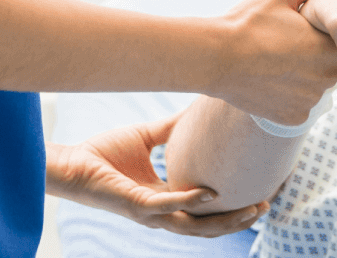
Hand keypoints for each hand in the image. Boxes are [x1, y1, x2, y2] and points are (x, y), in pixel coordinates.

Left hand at [45, 113, 265, 236]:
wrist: (70, 162)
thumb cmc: (102, 153)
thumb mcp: (147, 137)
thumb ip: (171, 130)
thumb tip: (196, 110)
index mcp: (165, 198)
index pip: (205, 209)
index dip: (232, 204)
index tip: (258, 189)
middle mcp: (161, 212)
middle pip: (207, 226)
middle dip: (238, 221)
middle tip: (265, 206)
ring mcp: (150, 212)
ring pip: (195, 226)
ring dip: (224, 221)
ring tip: (251, 209)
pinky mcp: (136, 206)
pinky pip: (168, 206)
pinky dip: (191, 201)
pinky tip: (211, 193)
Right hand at [210, 0, 336, 126]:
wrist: (214, 57)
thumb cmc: (249, 20)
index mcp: (330, 46)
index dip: (333, 36)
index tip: (312, 31)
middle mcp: (328, 77)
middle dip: (323, 58)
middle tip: (293, 46)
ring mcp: (311, 100)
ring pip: (319, 88)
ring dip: (308, 78)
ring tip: (279, 62)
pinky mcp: (294, 118)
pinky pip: (302, 106)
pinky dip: (292, 97)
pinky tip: (271, 81)